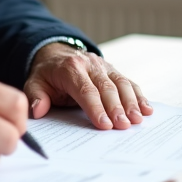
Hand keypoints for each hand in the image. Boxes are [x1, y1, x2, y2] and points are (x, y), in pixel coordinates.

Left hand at [24, 43, 152, 129]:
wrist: (57, 55)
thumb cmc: (47, 75)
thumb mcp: (34, 83)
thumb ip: (36, 96)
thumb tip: (38, 110)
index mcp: (70, 68)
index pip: (85, 90)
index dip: (95, 108)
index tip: (104, 125)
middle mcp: (90, 64)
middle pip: (106, 87)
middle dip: (117, 107)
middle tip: (125, 126)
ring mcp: (104, 66)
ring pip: (121, 83)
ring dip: (131, 102)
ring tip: (138, 119)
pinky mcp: (113, 70)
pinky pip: (128, 82)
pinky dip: (139, 95)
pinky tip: (147, 109)